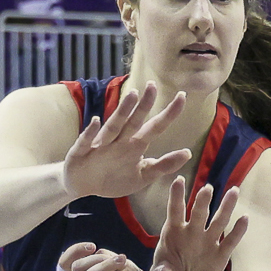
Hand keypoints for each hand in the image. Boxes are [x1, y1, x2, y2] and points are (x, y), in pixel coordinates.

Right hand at [58, 81, 192, 201]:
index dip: (169, 114)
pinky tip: (96, 121)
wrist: (83, 185)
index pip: (155, 127)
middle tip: (153, 85)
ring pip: (113, 126)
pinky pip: (86, 141)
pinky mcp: (81, 152)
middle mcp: (119, 140)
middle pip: (134, 121)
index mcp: (135, 145)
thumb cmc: (114, 178)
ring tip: (132, 95)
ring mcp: (101, 145)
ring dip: (122, 111)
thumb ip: (164, 165)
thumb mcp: (143, 175)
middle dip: (144, 105)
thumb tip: (188, 153)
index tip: (183, 96)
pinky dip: (90, 132)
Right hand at [58, 244, 181, 270]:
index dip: (74, 251)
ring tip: (124, 263)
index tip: (92, 246)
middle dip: (97, 258)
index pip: (67, 265)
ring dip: (105, 267)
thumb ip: (110, 259)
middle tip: (121, 258)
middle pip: (77, 269)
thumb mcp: (127, 268)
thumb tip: (97, 252)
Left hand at [150, 177, 248, 270]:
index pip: (175, 210)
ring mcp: (208, 242)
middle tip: (207, 189)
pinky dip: (238, 230)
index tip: (178, 180)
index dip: (177, 196)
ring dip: (226, 206)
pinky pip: (231, 241)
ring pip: (219, 221)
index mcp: (173, 232)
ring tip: (234, 191)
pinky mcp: (220, 255)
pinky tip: (244, 218)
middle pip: (199, 212)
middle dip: (203, 200)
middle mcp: (192, 233)